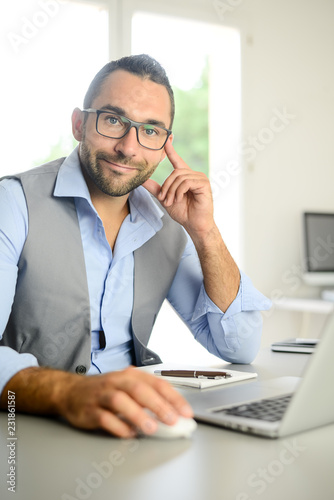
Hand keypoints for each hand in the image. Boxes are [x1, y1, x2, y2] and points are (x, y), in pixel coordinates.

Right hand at [59, 367, 192, 436]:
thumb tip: (173, 413)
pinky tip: (128, 434)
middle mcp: (117, 382)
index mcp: (130, 375)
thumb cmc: (105, 390)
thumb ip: (148, 398)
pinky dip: (118, 427)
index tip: (185, 412)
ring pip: (120, 401)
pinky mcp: (89, 410)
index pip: (156, 383)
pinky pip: (104, 418)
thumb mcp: (127, 387)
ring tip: (151, 428)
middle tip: (172, 420)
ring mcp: (102, 395)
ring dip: (137, 415)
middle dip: (158, 405)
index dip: (173, 397)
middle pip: (139, 389)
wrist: (70, 391)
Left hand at [143, 140, 214, 239]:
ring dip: (172, 191)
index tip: (166, 139)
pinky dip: (180, 191)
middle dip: (167, 186)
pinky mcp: (204, 183)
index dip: (171, 150)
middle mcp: (193, 175)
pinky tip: (180, 198)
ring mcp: (200, 178)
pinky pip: (187, 182)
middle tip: (165, 199)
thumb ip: (155, 188)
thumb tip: (141, 180)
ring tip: (172, 201)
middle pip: (174, 172)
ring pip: (179, 177)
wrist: (194, 224)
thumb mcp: (165, 198)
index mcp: (184, 177)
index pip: (176, 160)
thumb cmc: (183, 212)